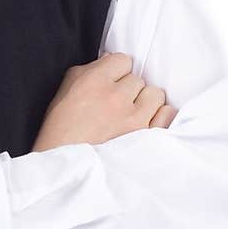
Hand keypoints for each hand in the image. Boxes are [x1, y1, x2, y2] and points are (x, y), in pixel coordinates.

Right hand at [31, 52, 177, 152]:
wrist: (66, 168)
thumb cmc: (61, 129)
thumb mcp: (66, 90)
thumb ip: (89, 70)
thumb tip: (109, 60)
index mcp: (95, 81)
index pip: (123, 60)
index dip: (116, 72)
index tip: (110, 84)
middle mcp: (116, 97)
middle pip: (138, 79)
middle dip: (128, 90)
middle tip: (115, 106)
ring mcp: (134, 119)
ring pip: (155, 94)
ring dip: (145, 102)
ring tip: (131, 115)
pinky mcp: (145, 138)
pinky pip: (166, 115)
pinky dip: (159, 117)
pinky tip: (146, 123)